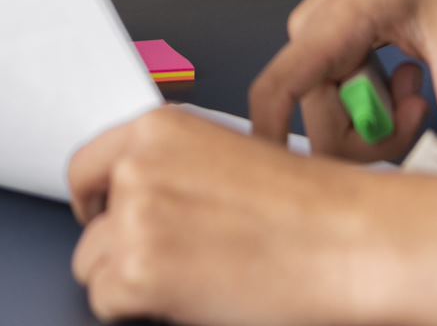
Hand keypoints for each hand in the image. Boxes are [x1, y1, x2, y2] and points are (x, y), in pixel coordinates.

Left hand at [68, 106, 390, 324]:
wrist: (349, 241)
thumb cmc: (312, 206)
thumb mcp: (231, 155)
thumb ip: (175, 168)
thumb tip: (139, 198)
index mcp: (160, 128)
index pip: (87, 166)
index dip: (99, 201)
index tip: (107, 218)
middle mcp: (138, 165)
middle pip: (88, 221)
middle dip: (118, 245)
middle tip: (166, 261)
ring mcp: (134, 218)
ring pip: (92, 266)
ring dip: (130, 279)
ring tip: (191, 279)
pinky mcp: (136, 271)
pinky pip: (106, 302)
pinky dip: (139, 310)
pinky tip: (192, 297)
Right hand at [249, 0, 436, 160]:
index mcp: (330, 28)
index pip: (277, 89)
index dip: (268, 137)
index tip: (282, 184)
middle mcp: (309, 38)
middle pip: (321, 124)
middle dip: (376, 135)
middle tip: (424, 106)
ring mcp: (314, 42)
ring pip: (333, 114)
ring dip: (380, 116)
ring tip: (418, 78)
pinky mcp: (324, 47)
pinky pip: (340, 96)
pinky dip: (376, 100)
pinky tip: (404, 70)